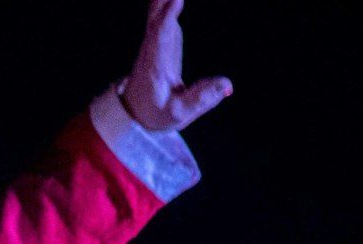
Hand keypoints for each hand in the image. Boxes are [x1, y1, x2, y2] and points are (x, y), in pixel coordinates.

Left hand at [122, 0, 232, 131]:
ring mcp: (154, 42)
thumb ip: (202, 99)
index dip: (167, 17)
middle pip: (155, 16)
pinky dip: (169, 1)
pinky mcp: (161, 39)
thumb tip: (227, 84)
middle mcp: (151, 49)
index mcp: (154, 66)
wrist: (135, 110)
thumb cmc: (156, 112)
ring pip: (156, 12)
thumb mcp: (179, 113)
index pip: (159, 37)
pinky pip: (163, 14)